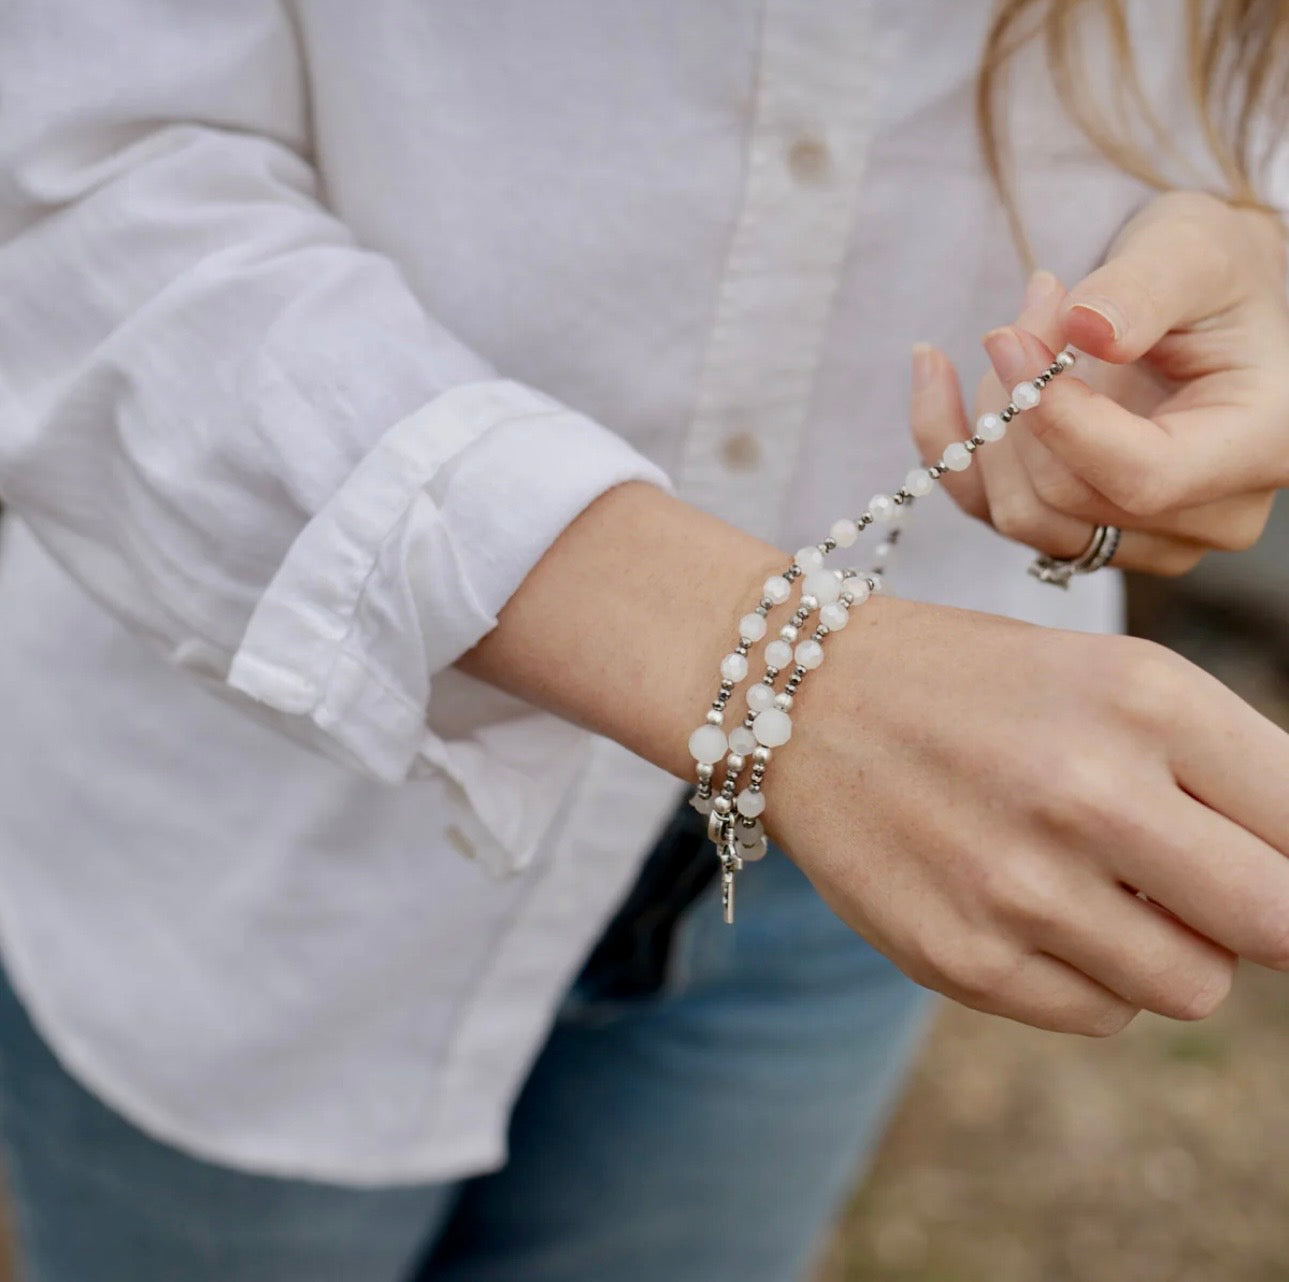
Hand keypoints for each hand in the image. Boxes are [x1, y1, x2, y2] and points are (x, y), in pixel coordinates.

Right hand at [770, 594, 1288, 1034]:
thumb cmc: (976, 688)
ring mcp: (1019, 885)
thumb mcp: (1109, 679)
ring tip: (1094, 883)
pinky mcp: (961, 958)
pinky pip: (1100, 1013)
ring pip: (1194, 985)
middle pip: (1279, 925)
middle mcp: (1087, 790)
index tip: (1269, 863)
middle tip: (1207, 887)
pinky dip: (1088, 974)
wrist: (801, 701)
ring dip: (1170, 945)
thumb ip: (1228, 772)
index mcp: (1144, 698)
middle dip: (1259, 915)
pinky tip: (1027, 906)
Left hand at [912, 191, 1288, 574]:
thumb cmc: (1212, 273)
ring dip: (993, 418)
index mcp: (1257, 448)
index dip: (1057, 417)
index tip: (1008, 339)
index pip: (1141, 476)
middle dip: (1022, 399)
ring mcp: (1143, 539)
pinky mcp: (1082, 534)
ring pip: (1019, 513)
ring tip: (1017, 330)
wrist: (1205, 306)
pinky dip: (949, 442)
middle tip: (1028, 309)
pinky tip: (935, 370)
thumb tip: (1088, 331)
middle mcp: (1209, 515)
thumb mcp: (1192, 248)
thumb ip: (1145, 288)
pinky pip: (987, 508)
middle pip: (1064, 498)